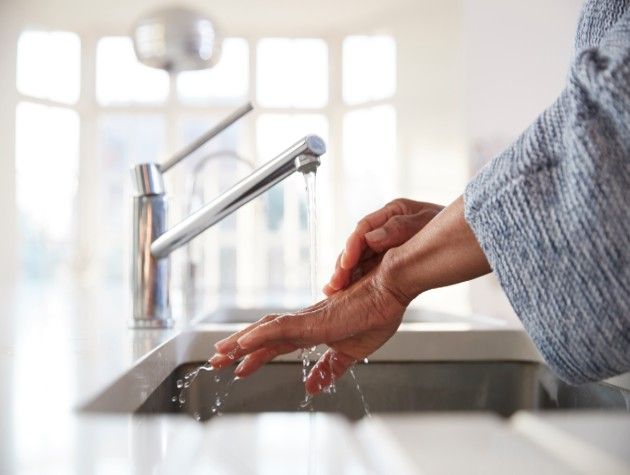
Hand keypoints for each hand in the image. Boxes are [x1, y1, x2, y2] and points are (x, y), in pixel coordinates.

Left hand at [210, 260, 407, 394]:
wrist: (390, 293)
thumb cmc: (376, 315)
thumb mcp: (349, 354)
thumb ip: (328, 369)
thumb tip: (311, 387)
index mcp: (312, 329)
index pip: (276, 344)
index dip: (256, 356)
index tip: (238, 367)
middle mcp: (304, 322)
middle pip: (262, 336)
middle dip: (237, 349)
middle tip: (216, 360)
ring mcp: (306, 320)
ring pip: (263, 331)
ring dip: (239, 343)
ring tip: (219, 355)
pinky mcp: (313, 320)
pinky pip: (279, 328)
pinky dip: (257, 337)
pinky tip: (240, 345)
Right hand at [324, 199, 442, 296]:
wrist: (470, 236)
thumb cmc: (452, 224)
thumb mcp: (428, 222)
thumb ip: (399, 228)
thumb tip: (370, 239)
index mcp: (392, 212)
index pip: (364, 228)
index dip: (352, 246)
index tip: (346, 263)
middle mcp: (384, 228)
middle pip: (356, 246)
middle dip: (343, 265)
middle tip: (335, 285)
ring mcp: (385, 244)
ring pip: (358, 259)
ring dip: (344, 275)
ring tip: (332, 292)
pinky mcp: (388, 260)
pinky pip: (367, 269)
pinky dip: (354, 280)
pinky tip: (342, 293)